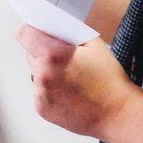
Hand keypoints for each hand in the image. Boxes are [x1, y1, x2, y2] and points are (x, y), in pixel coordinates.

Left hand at [18, 26, 135, 140]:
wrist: (116, 113)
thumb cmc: (109, 80)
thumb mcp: (94, 44)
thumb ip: (71, 33)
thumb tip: (55, 29)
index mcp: (53, 55)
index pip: (25, 35)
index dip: (33, 31)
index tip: (39, 33)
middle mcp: (43, 75)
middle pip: (30, 54)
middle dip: (44, 52)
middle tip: (65, 58)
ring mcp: (41, 94)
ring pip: (36, 74)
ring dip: (47, 72)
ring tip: (70, 78)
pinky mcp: (42, 108)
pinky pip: (40, 91)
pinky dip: (50, 89)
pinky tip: (69, 92)